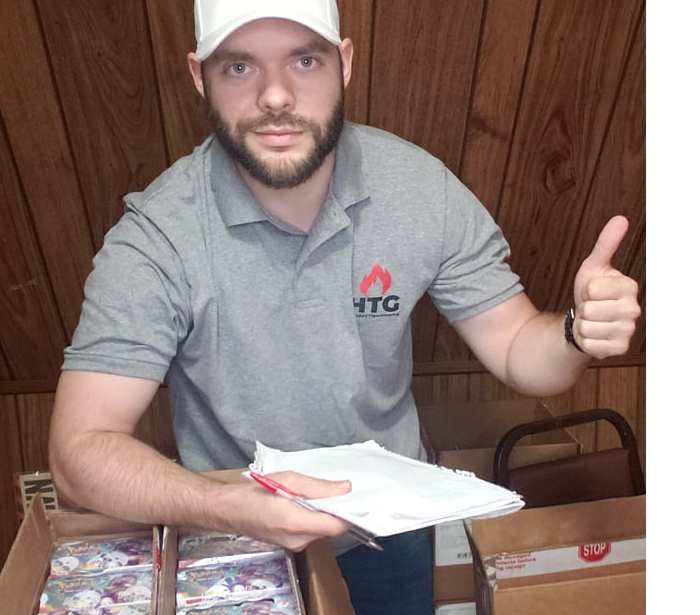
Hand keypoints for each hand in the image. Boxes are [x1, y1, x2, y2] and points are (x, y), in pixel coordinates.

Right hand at [225, 471, 351, 551]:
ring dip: (323, 514)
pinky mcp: (289, 544)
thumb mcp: (289, 480)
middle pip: (330, 529)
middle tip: (336, 491)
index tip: (356, 499)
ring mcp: (292, 545)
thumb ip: (319, 487)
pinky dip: (313, 519)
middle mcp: (296, 540)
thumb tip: (345, 488)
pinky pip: (310, 532)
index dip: (348, 513)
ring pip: (321, 531)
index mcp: (296, 523)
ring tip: (314, 495)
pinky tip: (304, 505)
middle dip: (336, 511)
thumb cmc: (255, 491)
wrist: (229, 509)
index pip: (335, 526)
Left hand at [572, 215, 640, 358]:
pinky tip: (593, 334)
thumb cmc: (592, 292)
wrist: (587, 319)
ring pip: (587, 327)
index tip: (593, 291)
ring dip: (583, 324)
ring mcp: (628, 331)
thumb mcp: (594, 266)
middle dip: (583, 308)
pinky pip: (589, 344)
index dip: (586, 290)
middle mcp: (634, 310)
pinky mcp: (619, 348)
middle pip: (589, 309)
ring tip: (592, 320)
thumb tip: (620, 219)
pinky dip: (584, 339)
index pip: (593, 289)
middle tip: (591, 307)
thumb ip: (606, 244)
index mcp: (630, 287)